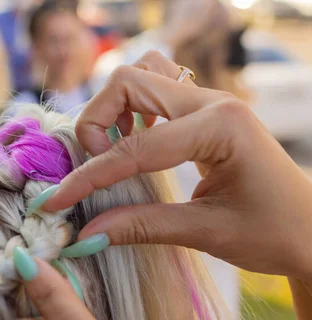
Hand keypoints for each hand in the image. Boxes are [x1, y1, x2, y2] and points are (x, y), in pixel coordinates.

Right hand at [44, 52, 311, 280]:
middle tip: (95, 168)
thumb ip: (141, 226)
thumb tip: (86, 232)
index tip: (56, 201)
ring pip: (140, 75)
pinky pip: (154, 88)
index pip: (134, 147)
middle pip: (129, 80)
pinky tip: (132, 142)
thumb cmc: (273, 233)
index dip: (90, 176)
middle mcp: (212, 101)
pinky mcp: (202, 110)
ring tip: (112, 151)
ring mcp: (208, 101)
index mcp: (220, 126)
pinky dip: (130, 109)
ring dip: (113, 108)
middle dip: (96, 123)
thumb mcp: (205, 232)